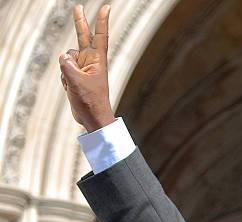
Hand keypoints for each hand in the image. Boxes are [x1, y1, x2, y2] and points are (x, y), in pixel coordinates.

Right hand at [59, 4, 114, 131]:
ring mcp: (82, 68)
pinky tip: (72, 89)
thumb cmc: (91, 101)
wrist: (92, 118)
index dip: (101, 21)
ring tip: (76, 86)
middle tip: (78, 7)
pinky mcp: (76, 75)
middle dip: (80, 23)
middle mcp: (91, 61)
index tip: (106, 7)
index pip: (100, 36)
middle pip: (82, 38)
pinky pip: (63, 70)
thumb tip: (63, 56)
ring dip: (66, 71)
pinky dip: (64, 79)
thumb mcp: (77, 82)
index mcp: (98, 60)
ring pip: (66, 59)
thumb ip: (67, 65)